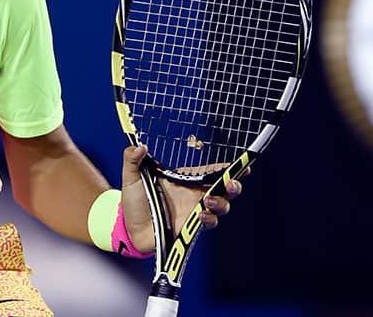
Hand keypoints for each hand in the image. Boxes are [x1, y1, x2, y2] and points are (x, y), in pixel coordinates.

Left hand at [120, 145, 246, 253]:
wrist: (129, 227)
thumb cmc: (133, 201)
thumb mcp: (131, 177)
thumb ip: (132, 160)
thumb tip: (139, 147)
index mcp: (185, 179)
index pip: (211, 171)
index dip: (228, 168)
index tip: (244, 163)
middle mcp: (194, 194)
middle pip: (224, 189)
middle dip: (234, 185)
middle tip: (233, 183)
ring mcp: (194, 210)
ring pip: (221, 206)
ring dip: (221, 203)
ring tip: (208, 200)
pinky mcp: (191, 226)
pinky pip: (208, 223)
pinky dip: (208, 218)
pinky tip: (200, 214)